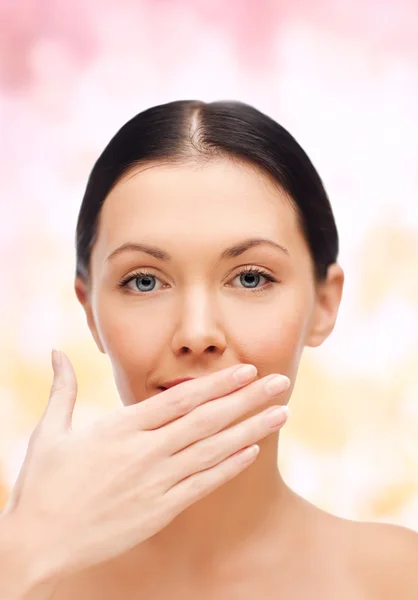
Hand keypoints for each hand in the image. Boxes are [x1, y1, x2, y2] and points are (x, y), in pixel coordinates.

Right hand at [3, 351, 289, 583]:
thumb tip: (56, 352)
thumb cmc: (42, 485)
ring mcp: (155, 483)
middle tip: (280, 381)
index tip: (246, 369)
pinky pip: (202, 485)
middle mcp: (144, 452)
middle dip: (247, 399)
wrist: (38, 543)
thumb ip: (62, 389)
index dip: (217, 384)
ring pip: (212, 451)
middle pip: (206, 420)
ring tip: (281, 413)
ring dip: (250, 430)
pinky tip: (252, 452)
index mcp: (120, 428)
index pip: (180, 399)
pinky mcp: (159, 511)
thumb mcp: (49, 432)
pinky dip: (229, 468)